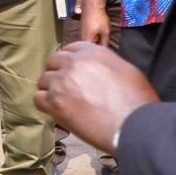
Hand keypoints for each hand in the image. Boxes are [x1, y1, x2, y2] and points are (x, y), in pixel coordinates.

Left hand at [35, 41, 157, 155]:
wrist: (133, 125)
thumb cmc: (137, 101)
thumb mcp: (127, 71)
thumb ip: (105, 64)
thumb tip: (96, 69)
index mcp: (93, 52)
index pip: (71, 48)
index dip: (70, 60)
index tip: (72, 71)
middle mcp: (74, 63)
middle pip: (53, 61)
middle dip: (57, 73)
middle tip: (65, 88)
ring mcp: (62, 81)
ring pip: (44, 80)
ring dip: (51, 90)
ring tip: (63, 102)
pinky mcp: (54, 102)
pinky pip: (38, 98)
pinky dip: (45, 105)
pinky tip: (57, 111)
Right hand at [79, 3, 111, 48]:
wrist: (92, 5)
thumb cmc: (99, 19)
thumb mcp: (105, 31)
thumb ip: (105, 42)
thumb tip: (105, 49)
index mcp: (86, 39)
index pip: (92, 50)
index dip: (99, 51)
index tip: (105, 51)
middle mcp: (81, 36)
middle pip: (89, 45)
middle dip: (96, 46)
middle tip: (104, 45)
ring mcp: (81, 31)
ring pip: (88, 40)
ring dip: (94, 41)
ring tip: (102, 39)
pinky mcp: (82, 26)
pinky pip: (87, 35)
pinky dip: (92, 36)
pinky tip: (97, 33)